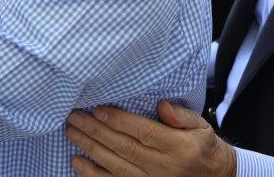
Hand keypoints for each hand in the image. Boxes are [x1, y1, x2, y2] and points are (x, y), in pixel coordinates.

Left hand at [66, 100, 235, 176]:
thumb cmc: (202, 146)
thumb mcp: (200, 126)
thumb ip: (180, 115)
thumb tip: (161, 105)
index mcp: (176, 147)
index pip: (142, 132)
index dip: (118, 121)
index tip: (97, 109)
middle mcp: (162, 166)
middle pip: (123, 148)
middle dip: (95, 131)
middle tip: (74, 116)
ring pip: (115, 166)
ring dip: (90, 149)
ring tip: (71, 132)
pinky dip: (93, 174)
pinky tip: (76, 161)